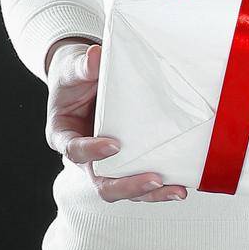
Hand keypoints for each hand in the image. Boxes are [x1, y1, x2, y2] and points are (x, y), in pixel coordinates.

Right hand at [45, 39, 186, 202]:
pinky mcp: (128, 158)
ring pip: (124, 187)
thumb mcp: (74, 68)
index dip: (91, 151)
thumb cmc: (77, 77)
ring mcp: (107, 161)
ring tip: (177, 191)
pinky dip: (161, 184)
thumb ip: (83, 66)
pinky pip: (141, 175)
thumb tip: (95, 57)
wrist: (87, 80)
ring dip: (150, 192)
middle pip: (101, 182)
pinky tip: (183, 182)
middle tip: (153, 179)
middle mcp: (86, 155)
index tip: (113, 145)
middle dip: (127, 185)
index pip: (74, 150)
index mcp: (65, 135)